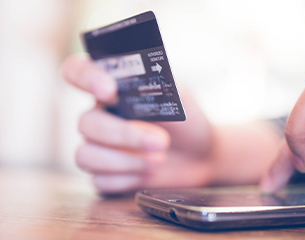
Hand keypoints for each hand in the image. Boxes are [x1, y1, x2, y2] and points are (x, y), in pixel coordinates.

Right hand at [62, 54, 215, 193]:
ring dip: (125, 160)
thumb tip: (142, 83)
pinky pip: (99, 180)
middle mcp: (99, 116)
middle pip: (86, 123)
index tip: (109, 91)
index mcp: (111, 89)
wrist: (202, 155)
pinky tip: (148, 173)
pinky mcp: (105, 175)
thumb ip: (161, 86)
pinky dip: (127, 179)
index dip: (85, 77)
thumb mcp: (180, 98)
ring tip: (159, 160)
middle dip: (124, 134)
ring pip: (86, 155)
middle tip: (161, 140)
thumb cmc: (187, 121)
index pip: (77, 72)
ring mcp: (98, 147)